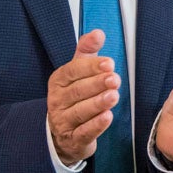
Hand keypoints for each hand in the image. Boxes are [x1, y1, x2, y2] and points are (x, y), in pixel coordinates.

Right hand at [47, 30, 120, 165]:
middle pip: (77, 91)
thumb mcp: (77, 72)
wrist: (61, 134)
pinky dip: (96, 125)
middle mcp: (58, 100)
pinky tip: (107, 117)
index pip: (72, 71)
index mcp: (58, 81)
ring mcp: (63, 121)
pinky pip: (84, 132)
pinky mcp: (73, 139)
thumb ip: (86, 52)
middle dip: (97, 84)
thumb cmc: (73, 98)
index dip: (91, 67)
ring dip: (98, 103)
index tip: (109, 63)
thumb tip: (98, 33)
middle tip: (115, 79)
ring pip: (80, 111)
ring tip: (114, 96)